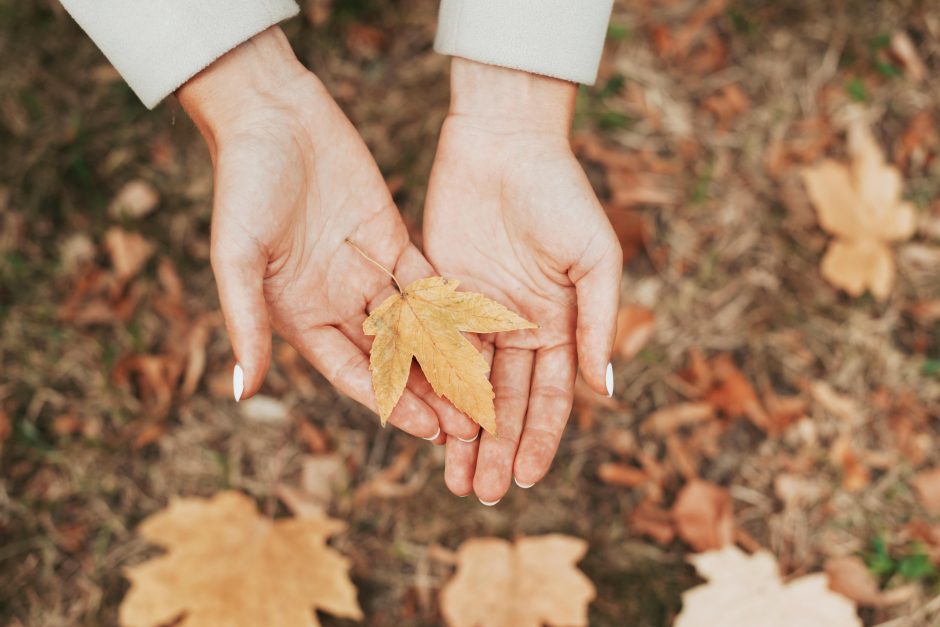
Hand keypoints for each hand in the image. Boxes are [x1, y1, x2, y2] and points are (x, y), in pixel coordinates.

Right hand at [178, 27, 478, 441]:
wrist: (272, 114)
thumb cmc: (243, 184)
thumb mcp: (237, 256)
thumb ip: (246, 322)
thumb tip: (242, 392)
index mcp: (301, 315)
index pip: (354, 374)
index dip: (391, 404)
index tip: (428, 431)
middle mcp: (338, 302)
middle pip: (392, 360)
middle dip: (429, 392)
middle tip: (469, 424)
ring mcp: (368, 273)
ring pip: (417, 328)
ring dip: (448, 359)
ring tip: (484, 389)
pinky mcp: (393, 240)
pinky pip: (428, 283)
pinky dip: (454, 309)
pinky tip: (486, 332)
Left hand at [423, 58, 622, 501]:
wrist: (505, 142)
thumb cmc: (560, 194)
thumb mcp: (593, 259)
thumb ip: (595, 322)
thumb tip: (602, 388)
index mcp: (558, 324)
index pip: (550, 397)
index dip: (540, 440)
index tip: (525, 479)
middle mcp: (516, 328)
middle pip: (506, 402)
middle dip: (495, 449)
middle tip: (480, 493)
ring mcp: (475, 314)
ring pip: (466, 386)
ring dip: (461, 433)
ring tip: (451, 477)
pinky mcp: (437, 293)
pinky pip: (432, 349)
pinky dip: (429, 386)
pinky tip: (422, 421)